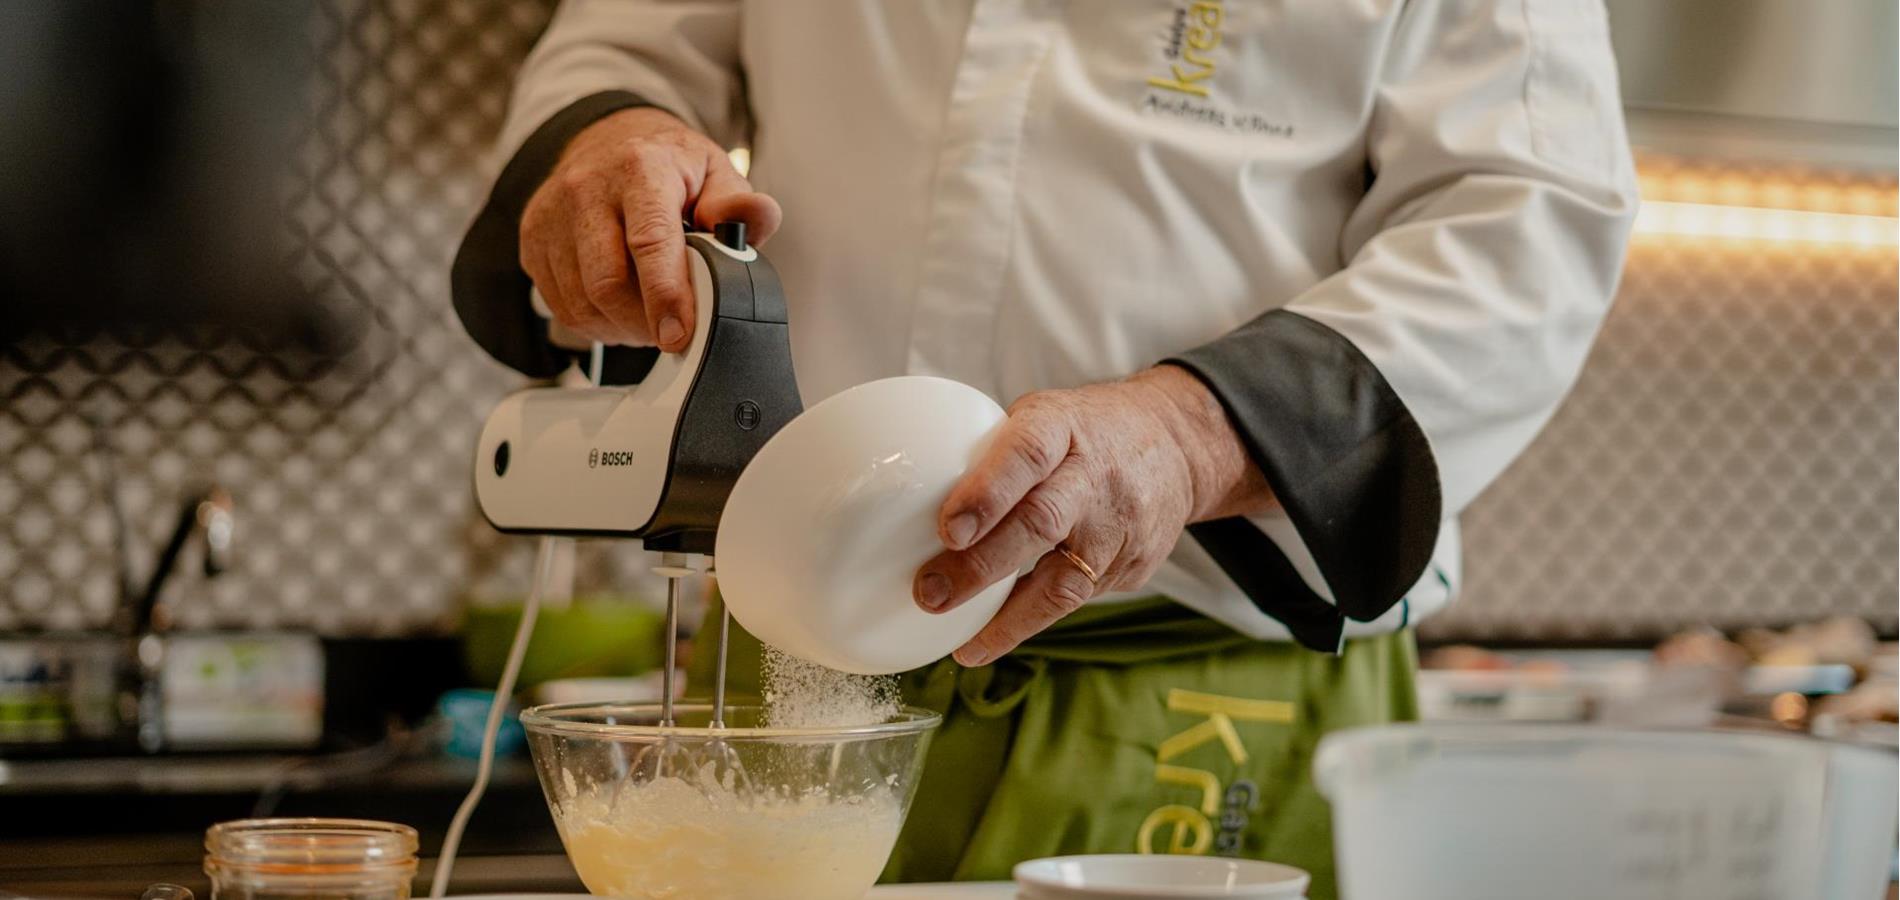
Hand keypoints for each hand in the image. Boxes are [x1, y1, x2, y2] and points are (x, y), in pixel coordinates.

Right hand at [519, 107, 781, 351]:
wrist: (608, 140)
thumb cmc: (667, 165)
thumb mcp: (713, 170)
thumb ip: (737, 202)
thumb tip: (760, 216)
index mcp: (640, 168)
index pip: (649, 241)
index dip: (665, 296)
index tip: (679, 334)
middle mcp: (587, 188)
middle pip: (607, 283)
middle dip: (644, 322)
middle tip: (672, 330)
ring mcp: (552, 215)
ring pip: (581, 302)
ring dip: (620, 328)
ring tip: (648, 320)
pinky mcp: (532, 239)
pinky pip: (560, 305)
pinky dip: (594, 323)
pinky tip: (617, 313)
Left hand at [913, 366, 1273, 665]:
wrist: (1176, 446)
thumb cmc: (1082, 433)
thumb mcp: (1041, 417)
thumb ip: (990, 454)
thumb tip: (909, 502)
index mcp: (1062, 428)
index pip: (1025, 454)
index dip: (986, 493)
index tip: (947, 529)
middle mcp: (1095, 477)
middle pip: (1041, 523)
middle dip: (982, 566)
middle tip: (930, 593)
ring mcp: (1120, 525)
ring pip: (1065, 580)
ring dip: (1009, 619)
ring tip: (965, 646)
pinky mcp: (1133, 566)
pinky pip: (1076, 600)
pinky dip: (1032, 620)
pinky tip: (995, 636)